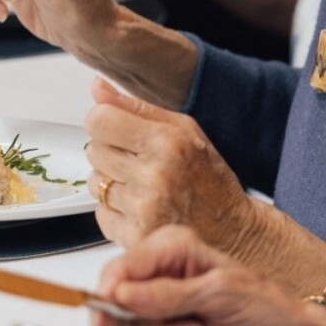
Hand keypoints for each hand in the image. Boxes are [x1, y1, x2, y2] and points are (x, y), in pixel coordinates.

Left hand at [84, 78, 256, 251]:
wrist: (232, 231)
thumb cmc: (209, 179)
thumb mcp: (184, 130)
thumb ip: (137, 107)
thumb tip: (97, 88)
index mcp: (167, 142)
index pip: (99, 120)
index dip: (104, 123)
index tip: (117, 130)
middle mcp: (154, 175)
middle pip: (93, 149)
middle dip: (110, 153)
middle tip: (138, 162)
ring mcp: (143, 208)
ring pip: (94, 182)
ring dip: (111, 183)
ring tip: (141, 187)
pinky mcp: (135, 237)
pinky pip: (100, 213)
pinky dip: (115, 211)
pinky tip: (139, 208)